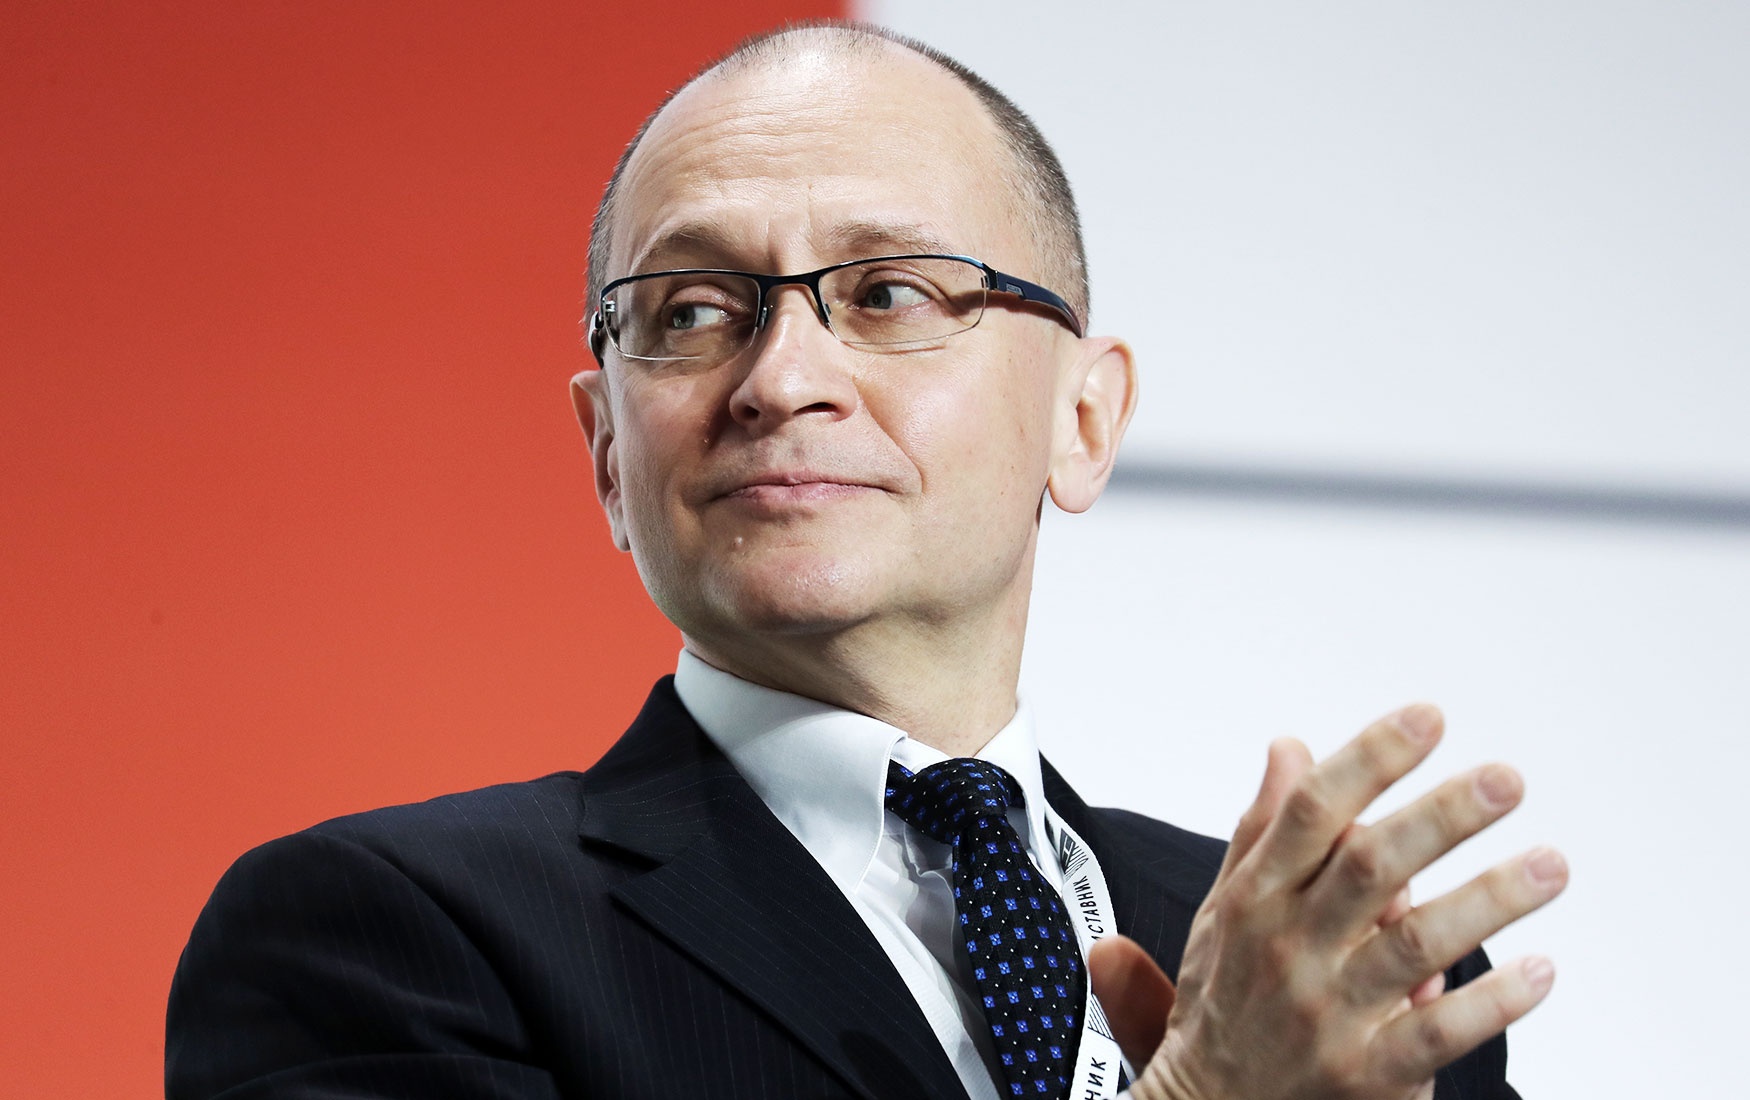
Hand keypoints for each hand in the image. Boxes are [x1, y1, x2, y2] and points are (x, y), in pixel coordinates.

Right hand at [1108, 705, 1566, 1099]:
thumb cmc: (1226, 1002)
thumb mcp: (1225, 908)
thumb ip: (1262, 828)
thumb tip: (1291, 747)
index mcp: (1256, 897)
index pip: (1311, 813)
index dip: (1370, 759)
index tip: (1426, 719)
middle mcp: (1291, 947)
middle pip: (1370, 866)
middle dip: (1443, 815)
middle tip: (1506, 778)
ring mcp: (1330, 1012)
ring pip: (1417, 943)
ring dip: (1490, 899)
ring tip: (1550, 864)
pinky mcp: (1368, 1074)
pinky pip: (1440, 1034)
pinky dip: (1493, 1002)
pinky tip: (1540, 969)